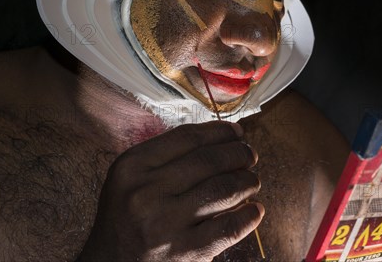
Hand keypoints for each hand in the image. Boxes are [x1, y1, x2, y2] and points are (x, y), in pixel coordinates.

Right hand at [76, 121, 262, 261]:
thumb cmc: (126, 217)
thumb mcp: (132, 178)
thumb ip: (168, 156)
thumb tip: (224, 138)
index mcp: (133, 166)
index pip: (188, 137)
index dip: (220, 132)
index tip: (237, 133)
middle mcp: (146, 192)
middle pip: (209, 161)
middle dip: (238, 154)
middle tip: (250, 156)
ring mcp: (165, 224)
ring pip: (223, 190)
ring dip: (247, 182)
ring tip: (252, 181)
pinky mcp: (184, 252)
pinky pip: (228, 227)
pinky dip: (249, 217)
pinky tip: (255, 210)